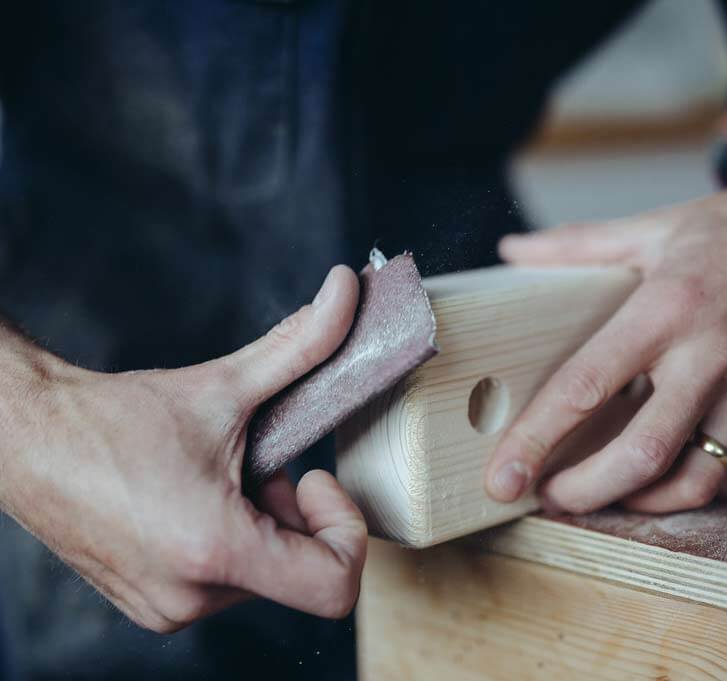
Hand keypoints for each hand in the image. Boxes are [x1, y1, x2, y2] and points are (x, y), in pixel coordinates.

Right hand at [0, 266, 365, 631]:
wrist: (27, 439)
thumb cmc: (114, 419)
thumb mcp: (225, 384)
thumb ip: (302, 342)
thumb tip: (347, 288)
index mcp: (215, 549)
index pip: (333, 587)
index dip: (344, 527)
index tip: (314, 476)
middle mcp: (191, 597)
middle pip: (300, 572)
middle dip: (297, 514)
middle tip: (262, 465)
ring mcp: (168, 609)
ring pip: (264, 577)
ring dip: (264, 525)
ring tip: (222, 477)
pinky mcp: (153, 606)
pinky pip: (225, 584)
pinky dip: (233, 541)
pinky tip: (199, 498)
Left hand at [485, 177, 726, 513]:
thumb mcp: (652, 227)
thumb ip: (576, 245)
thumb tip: (512, 250)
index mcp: (668, 309)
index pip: (588, 386)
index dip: (538, 437)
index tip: (503, 475)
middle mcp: (712, 357)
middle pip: (640, 454)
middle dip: (583, 492)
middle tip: (547, 497)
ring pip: (693, 481)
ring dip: (635, 501)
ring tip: (597, 493)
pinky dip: (687, 490)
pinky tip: (656, 479)